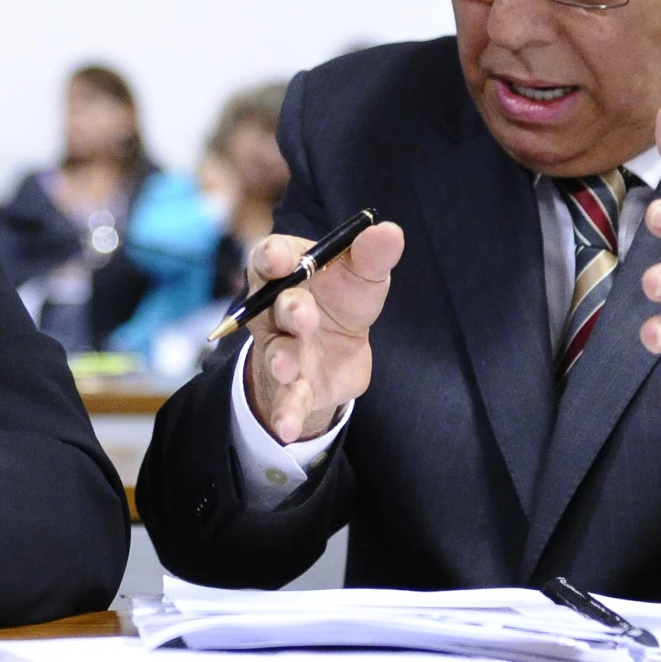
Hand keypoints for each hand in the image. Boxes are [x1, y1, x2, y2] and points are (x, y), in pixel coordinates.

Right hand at [241, 222, 404, 443]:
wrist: (340, 349)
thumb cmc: (344, 299)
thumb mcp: (364, 275)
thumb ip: (373, 255)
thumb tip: (390, 232)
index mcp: (286, 271)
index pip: (270, 255)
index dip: (274, 256)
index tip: (283, 258)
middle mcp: (275, 308)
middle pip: (276, 306)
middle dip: (290, 310)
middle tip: (305, 317)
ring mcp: (281, 349)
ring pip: (277, 353)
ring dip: (281, 360)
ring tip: (289, 367)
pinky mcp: (293, 386)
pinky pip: (286, 400)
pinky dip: (286, 414)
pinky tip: (287, 430)